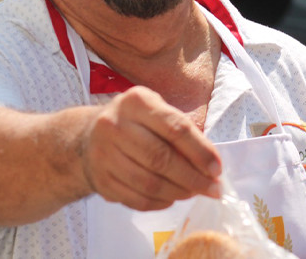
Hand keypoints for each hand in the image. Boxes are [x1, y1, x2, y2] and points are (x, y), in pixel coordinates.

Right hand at [80, 86, 221, 210]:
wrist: (88, 135)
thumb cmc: (134, 122)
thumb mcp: (155, 110)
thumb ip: (182, 131)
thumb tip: (210, 165)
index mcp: (135, 102)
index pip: (176, 128)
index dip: (200, 152)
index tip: (217, 170)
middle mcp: (114, 124)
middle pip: (161, 158)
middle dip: (193, 178)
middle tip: (212, 189)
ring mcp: (103, 154)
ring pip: (149, 183)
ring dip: (178, 193)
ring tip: (193, 192)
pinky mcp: (100, 179)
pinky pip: (136, 199)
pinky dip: (160, 203)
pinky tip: (171, 198)